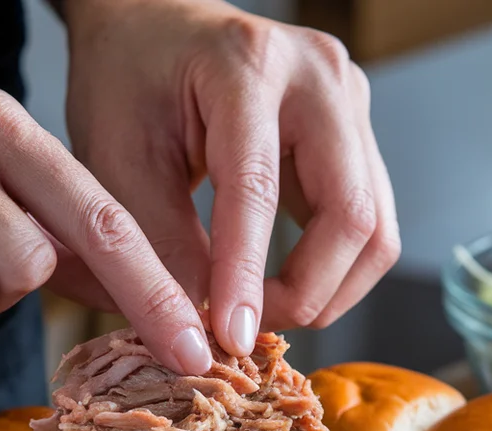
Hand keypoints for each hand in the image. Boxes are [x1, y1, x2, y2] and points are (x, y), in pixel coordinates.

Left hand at [62, 0, 400, 355]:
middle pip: (353, 214)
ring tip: (261, 310)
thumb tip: (199, 327)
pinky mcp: (357, 133)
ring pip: (375, 227)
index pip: (259, 188)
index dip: (246, 275)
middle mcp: (321, 76)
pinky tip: (280, 283)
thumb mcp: (117, 156)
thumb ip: (158, 239)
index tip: (230, 338)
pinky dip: (331, 267)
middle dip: (307, 292)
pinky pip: (366, 219)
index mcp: (248, 66)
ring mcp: (350, 102)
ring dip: (328, 289)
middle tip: (246, 328)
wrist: (153, 21)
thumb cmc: (126, 77)